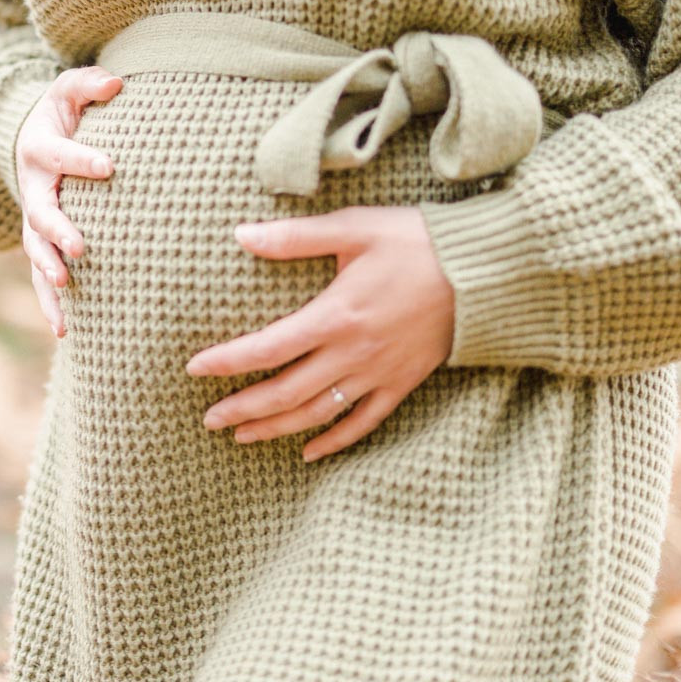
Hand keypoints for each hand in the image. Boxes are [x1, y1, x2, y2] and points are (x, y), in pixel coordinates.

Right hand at [17, 65, 121, 337]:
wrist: (31, 139)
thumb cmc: (62, 113)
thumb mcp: (69, 89)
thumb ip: (89, 84)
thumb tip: (117, 83)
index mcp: (39, 149)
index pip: (59, 155)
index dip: (82, 159)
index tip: (110, 165)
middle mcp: (32, 188)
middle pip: (40, 212)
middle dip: (59, 230)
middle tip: (82, 245)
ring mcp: (33, 220)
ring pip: (35, 250)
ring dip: (48, 272)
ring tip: (65, 289)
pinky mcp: (40, 244)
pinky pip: (42, 276)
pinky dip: (50, 304)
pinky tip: (66, 332)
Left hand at [186, 205, 454, 460]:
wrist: (486, 271)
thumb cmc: (417, 241)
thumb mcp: (353, 228)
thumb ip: (294, 237)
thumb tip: (241, 234)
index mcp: (334, 316)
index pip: (266, 348)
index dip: (227, 362)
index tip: (194, 370)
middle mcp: (352, 354)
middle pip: (284, 393)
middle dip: (242, 409)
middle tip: (208, 419)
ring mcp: (379, 374)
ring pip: (317, 414)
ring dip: (276, 429)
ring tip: (242, 437)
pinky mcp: (403, 383)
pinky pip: (364, 423)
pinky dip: (334, 441)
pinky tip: (310, 453)